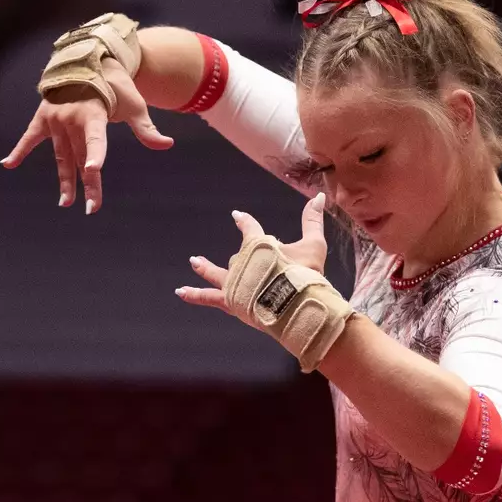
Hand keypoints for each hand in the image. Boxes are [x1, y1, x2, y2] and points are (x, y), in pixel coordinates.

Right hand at [0, 59, 173, 212]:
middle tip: (93, 208)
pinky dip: (19, 150)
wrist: (89, 60)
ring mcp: (55, 119)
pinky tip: (7, 164)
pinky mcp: (44, 117)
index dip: (96, 153)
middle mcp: (71, 118)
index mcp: (94, 113)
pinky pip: (30, 137)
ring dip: (65, 180)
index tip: (94, 169)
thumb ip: (146, 129)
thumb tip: (168, 145)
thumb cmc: (116, 85)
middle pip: (81, 156)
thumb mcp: (134, 105)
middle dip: (88, 183)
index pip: (96, 138)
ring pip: (61, 156)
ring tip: (66, 203)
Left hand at [176, 193, 329, 321]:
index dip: (244, 222)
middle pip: (240, 257)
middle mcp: (242, 261)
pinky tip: (180, 291)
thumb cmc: (306, 275)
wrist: (297, 306)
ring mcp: (234, 282)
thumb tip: (320, 196)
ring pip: (216, 273)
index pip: (250, 228)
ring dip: (205, 267)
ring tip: (194, 261)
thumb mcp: (314, 245)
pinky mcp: (230, 301)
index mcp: (260, 245)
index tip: (236, 215)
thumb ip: (313, 220)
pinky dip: (194, 294)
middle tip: (260, 265)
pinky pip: (207, 297)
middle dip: (247, 259)